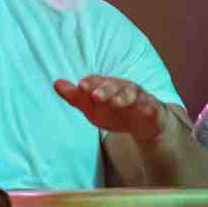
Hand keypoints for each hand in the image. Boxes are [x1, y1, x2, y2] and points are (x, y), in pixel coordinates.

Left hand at [54, 75, 169, 143]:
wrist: (143, 125)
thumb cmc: (114, 111)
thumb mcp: (92, 108)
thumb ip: (75, 97)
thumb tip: (55, 83)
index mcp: (106, 86)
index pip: (96, 81)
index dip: (90, 83)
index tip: (80, 86)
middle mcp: (121, 87)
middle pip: (113, 84)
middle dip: (105, 88)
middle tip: (95, 95)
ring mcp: (138, 96)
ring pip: (131, 93)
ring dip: (123, 96)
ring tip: (115, 102)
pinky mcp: (152, 107)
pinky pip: (150, 105)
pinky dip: (145, 105)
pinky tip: (141, 108)